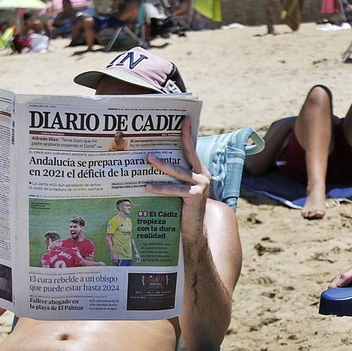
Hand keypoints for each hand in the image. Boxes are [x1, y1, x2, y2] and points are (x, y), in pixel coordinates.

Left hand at [145, 116, 210, 240]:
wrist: (193, 231)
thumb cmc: (182, 209)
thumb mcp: (178, 189)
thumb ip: (173, 176)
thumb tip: (151, 160)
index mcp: (199, 171)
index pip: (192, 149)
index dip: (188, 134)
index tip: (185, 119)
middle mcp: (203, 176)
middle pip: (186, 156)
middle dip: (175, 143)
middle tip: (158, 136)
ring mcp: (201, 185)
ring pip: (178, 172)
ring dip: (162, 165)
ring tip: (148, 159)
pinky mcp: (196, 196)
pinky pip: (176, 189)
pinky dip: (161, 188)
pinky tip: (148, 186)